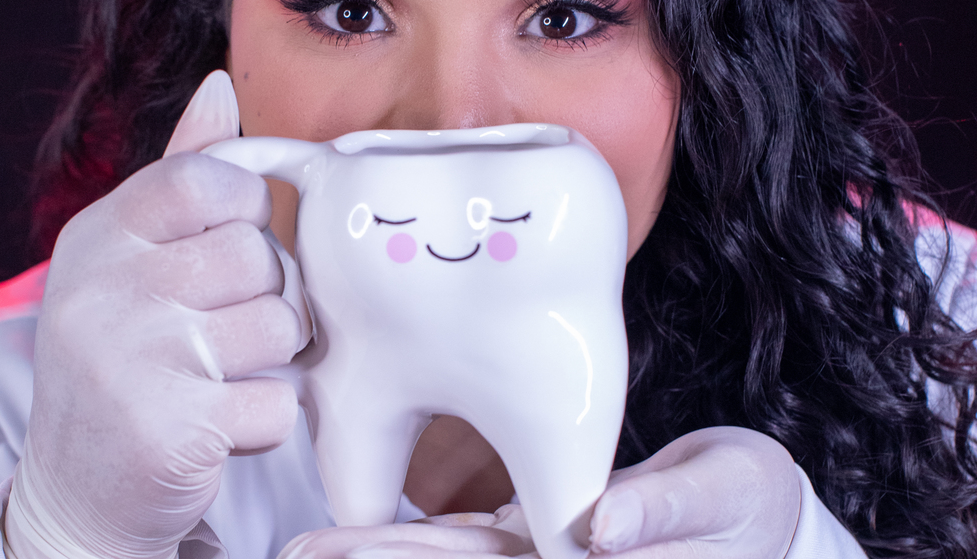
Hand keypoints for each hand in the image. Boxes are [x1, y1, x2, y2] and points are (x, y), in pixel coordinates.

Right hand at [3, 71, 302, 558]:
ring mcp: (133, 359)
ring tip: (217, 374)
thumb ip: (180, 170)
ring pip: (279, 327)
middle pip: (258, 256)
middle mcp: (104, 288)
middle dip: (263, 296)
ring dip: (268, 361)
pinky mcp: (169, 429)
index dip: (246, 212)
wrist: (79, 485)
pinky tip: (216, 425)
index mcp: (99, 235)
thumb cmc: (121, 352)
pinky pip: (279, 403)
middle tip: (221, 328)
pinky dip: (264, 422)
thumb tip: (220, 84)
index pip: (209, 180)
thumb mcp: (130, 253)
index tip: (229, 246)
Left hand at [276, 426, 798, 558]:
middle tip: (300, 553)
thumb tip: (602, 530)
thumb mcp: (729, 497)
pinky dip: (414, 540)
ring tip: (304, 548)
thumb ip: (667, 514)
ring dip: (378, 554)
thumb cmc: (750, 504)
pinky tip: (352, 539)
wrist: (749, 507)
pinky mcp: (536, 541)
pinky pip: (469, 543)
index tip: (352, 557)